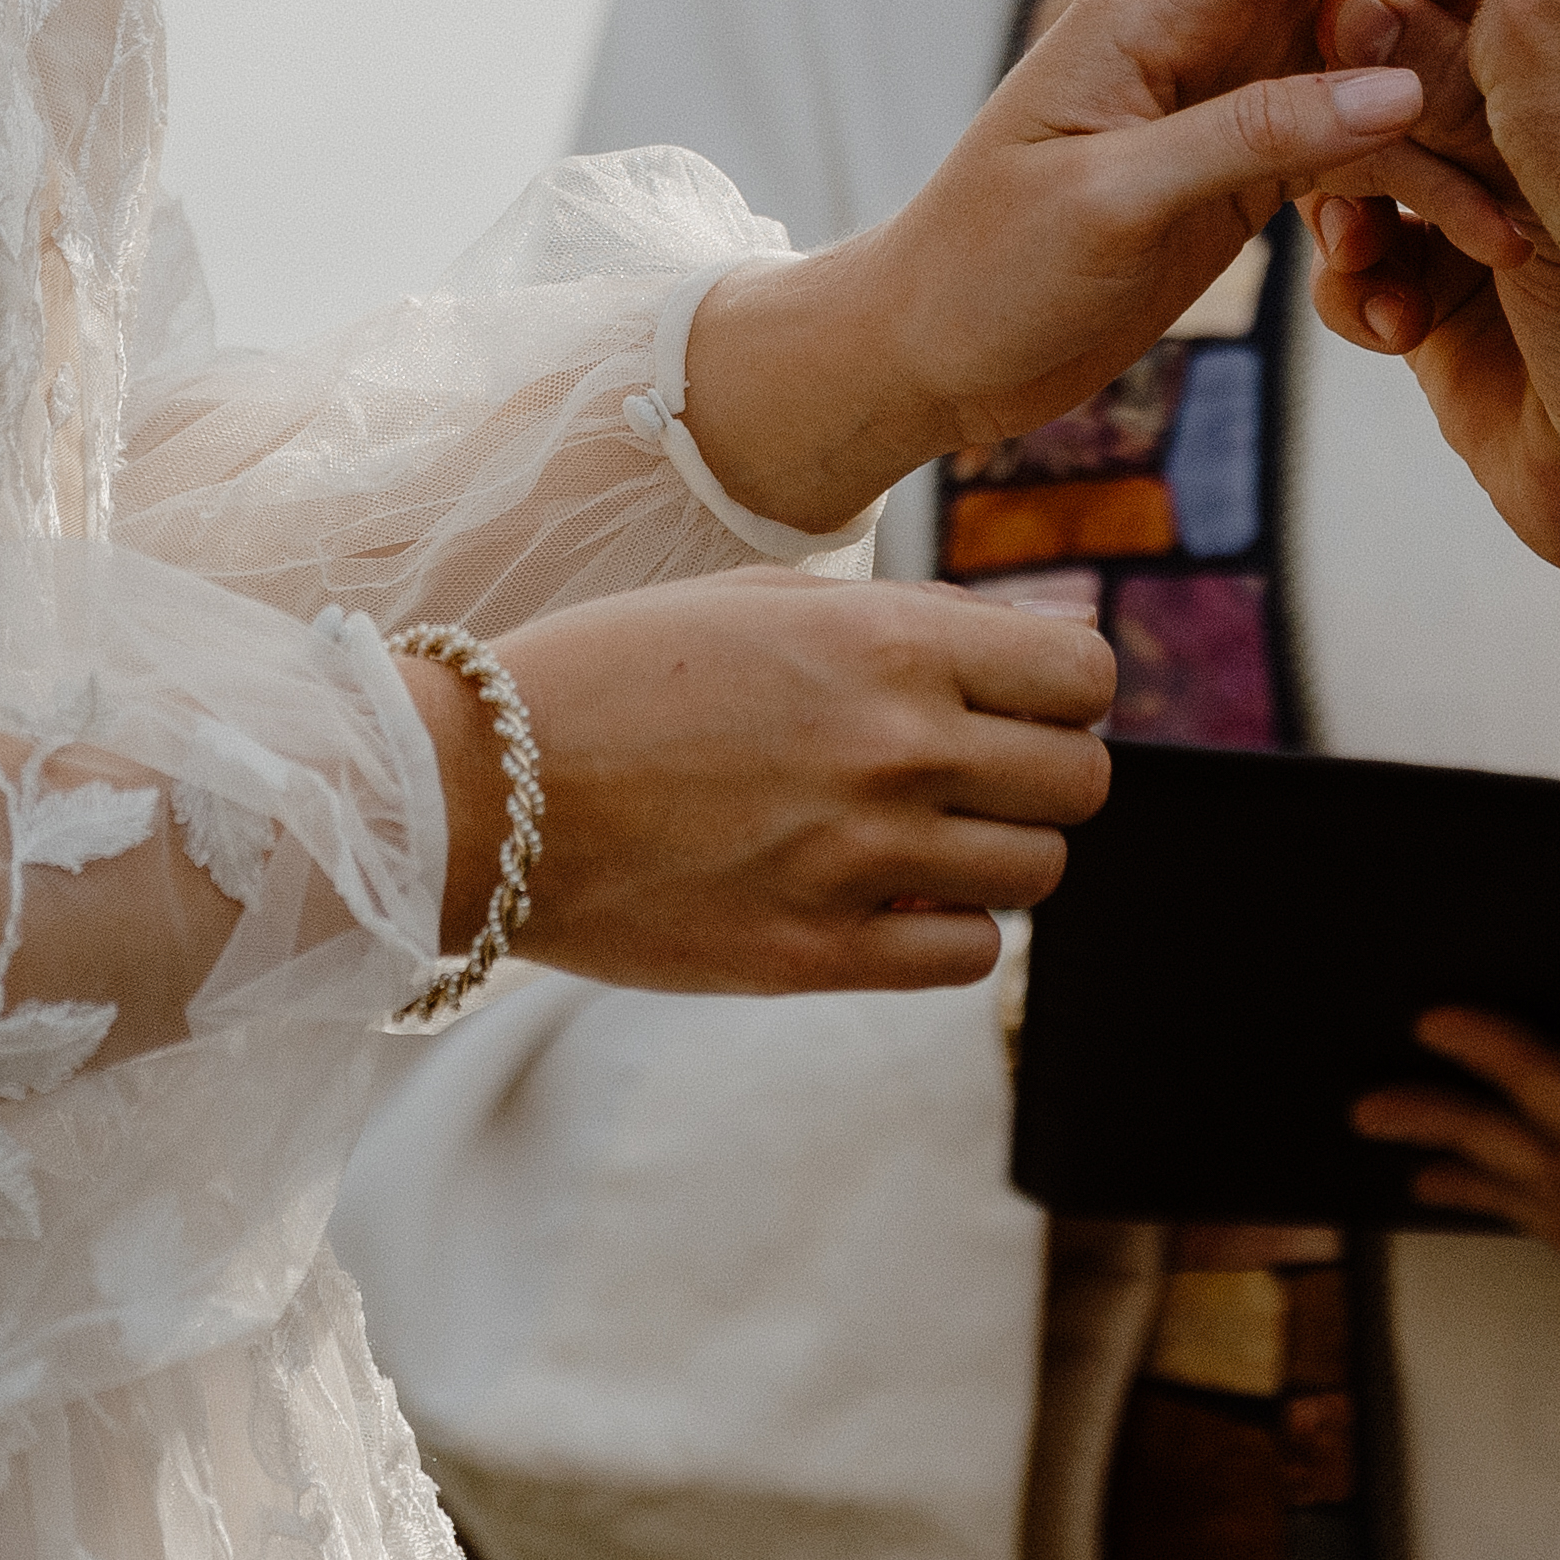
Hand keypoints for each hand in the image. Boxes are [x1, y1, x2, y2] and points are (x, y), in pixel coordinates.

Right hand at [426, 570, 1116, 992]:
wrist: (477, 791)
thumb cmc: (615, 674)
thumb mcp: (763, 602)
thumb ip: (903, 624)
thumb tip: (1019, 657)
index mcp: (887, 643)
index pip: (1083, 675)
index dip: (1061, 690)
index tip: (1016, 702)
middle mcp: (894, 748)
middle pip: (1080, 782)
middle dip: (1040, 774)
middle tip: (970, 775)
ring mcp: (860, 860)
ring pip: (1038, 873)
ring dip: (995, 855)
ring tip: (918, 837)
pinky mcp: (816, 957)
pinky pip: (968, 955)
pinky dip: (946, 928)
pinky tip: (885, 898)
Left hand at [685, 0, 1559, 530]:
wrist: (925, 351)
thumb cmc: (989, 269)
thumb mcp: (1113, 206)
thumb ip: (1255, 138)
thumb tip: (1400, 88)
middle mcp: (1210, 13)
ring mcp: (1239, 77)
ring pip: (1391, 24)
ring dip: (1489, 20)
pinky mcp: (1255, 149)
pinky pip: (1371, 125)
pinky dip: (1442, 149)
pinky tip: (1515, 193)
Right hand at [1296, 0, 1559, 572]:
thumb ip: (1452, 79)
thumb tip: (1344, 1)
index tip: (1338, 11)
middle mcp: (1522, 129)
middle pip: (1383, 74)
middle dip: (1360, 111)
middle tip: (1345, 125)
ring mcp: (1471, 215)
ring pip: (1348, 169)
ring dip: (1347, 202)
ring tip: (1364, 243)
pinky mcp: (1436, 305)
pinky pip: (1351, 275)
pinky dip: (1358, 291)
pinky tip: (1397, 320)